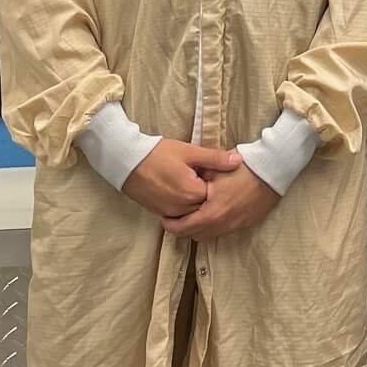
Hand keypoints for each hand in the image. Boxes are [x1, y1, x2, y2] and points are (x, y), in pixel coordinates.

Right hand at [121, 139, 242, 219]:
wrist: (127, 162)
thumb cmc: (158, 153)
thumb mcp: (189, 152)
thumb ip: (215, 159)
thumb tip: (238, 160)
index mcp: (191, 192)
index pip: (216, 195)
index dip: (220, 185)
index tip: (219, 175)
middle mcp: (181, 207)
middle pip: (206, 207)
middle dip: (211, 196)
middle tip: (210, 179)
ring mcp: (170, 212)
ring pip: (193, 213)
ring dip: (198, 202)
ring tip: (197, 183)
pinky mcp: (160, 213)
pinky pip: (180, 215)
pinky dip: (186, 207)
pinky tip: (186, 191)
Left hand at [160, 165, 281, 240]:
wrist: (273, 170)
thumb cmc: (243, 168)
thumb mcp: (215, 170)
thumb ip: (197, 181)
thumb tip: (183, 185)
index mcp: (212, 213)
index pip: (183, 228)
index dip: (170, 224)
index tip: (165, 217)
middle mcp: (223, 224)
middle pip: (195, 235)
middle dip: (183, 228)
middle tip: (176, 217)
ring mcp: (236, 225)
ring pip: (209, 235)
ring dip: (199, 228)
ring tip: (194, 215)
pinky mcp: (246, 223)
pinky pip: (224, 230)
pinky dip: (214, 225)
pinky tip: (215, 212)